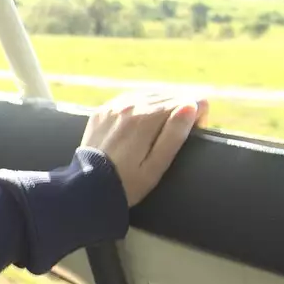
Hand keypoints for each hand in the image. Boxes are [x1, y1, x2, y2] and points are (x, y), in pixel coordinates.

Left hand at [80, 91, 208, 205]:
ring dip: (163, 107)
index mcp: (146, 117)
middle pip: (171, 96)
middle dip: (182, 110)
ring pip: (151, 95)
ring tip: (163, 129)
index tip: (196, 132)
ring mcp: (113, 106)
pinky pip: (130, 99)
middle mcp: (129, 105)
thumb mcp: (156, 166)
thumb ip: (174, 134)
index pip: (189, 101)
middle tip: (180, 133)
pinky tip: (142, 122)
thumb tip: (191, 105)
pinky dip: (142, 106)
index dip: (198, 116)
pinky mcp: (102, 111)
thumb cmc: (126, 183)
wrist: (85, 188)